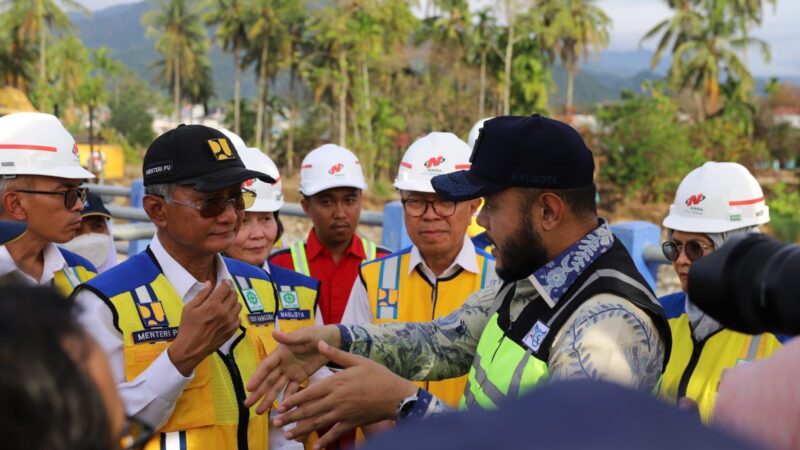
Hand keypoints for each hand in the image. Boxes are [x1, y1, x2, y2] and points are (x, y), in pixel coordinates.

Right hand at [168, 280, 241, 375]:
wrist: (191, 348)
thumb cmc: (188, 327)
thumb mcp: (189, 308)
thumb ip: (201, 294)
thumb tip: (209, 283)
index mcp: (213, 305)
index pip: (226, 288)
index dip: (226, 283)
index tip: (224, 282)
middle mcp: (224, 312)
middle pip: (234, 295)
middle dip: (229, 291)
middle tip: (224, 292)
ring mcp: (230, 322)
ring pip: (238, 305)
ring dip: (233, 302)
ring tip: (226, 303)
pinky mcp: (232, 330)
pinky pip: (238, 317)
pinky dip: (234, 314)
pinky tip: (227, 315)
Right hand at [244, 325, 340, 413]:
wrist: (331, 341)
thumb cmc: (316, 335)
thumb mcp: (304, 335)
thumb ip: (290, 338)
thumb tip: (274, 332)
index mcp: (281, 353)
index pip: (266, 366)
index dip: (257, 377)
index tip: (249, 388)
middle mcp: (282, 364)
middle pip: (268, 380)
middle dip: (258, 392)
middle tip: (247, 405)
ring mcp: (290, 372)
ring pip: (277, 387)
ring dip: (268, 399)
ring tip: (259, 412)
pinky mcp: (300, 377)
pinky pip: (292, 390)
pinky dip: (287, 399)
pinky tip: (282, 409)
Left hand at [274, 341, 417, 448]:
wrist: (396, 395)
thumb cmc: (378, 375)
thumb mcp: (357, 360)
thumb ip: (336, 354)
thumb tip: (319, 343)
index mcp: (336, 383)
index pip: (309, 393)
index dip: (293, 400)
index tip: (281, 406)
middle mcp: (337, 400)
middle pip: (310, 410)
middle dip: (291, 417)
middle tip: (276, 423)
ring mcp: (344, 413)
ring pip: (318, 423)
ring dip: (302, 430)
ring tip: (288, 435)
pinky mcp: (351, 423)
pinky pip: (335, 433)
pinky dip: (325, 441)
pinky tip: (315, 447)